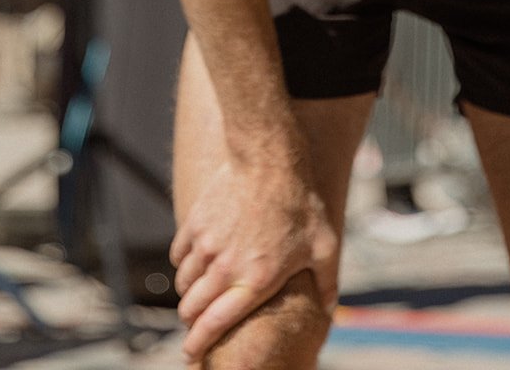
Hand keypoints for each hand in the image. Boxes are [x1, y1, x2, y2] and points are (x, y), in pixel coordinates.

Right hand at [170, 155, 338, 361]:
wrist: (270, 158)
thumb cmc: (300, 202)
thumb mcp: (324, 245)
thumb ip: (328, 282)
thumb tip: (331, 310)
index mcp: (255, 281)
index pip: (215, 324)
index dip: (199, 344)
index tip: (192, 353)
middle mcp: (226, 268)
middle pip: (192, 309)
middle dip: (191, 322)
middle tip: (197, 322)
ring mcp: (207, 245)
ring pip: (183, 283)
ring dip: (188, 292)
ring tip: (199, 291)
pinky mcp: (195, 223)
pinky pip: (178, 255)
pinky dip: (183, 263)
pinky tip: (196, 260)